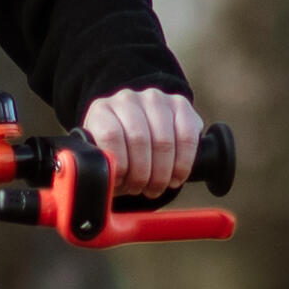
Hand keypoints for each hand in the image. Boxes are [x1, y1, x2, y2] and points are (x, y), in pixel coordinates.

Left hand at [83, 88, 203, 207]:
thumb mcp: (103, 158)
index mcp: (102, 110)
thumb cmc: (119, 152)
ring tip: (157, 186)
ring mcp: (155, 99)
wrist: (139, 133)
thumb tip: (108, 184)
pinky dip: (183, 164)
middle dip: (142, 174)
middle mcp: (128, 99)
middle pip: (139, 139)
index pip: (111, 134)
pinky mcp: (180, 104)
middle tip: (142, 189)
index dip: (119, 164)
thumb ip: (102, 167)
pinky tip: (176, 177)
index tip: (121, 182)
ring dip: (162, 172)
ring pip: (164, 141)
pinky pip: (186, 137)